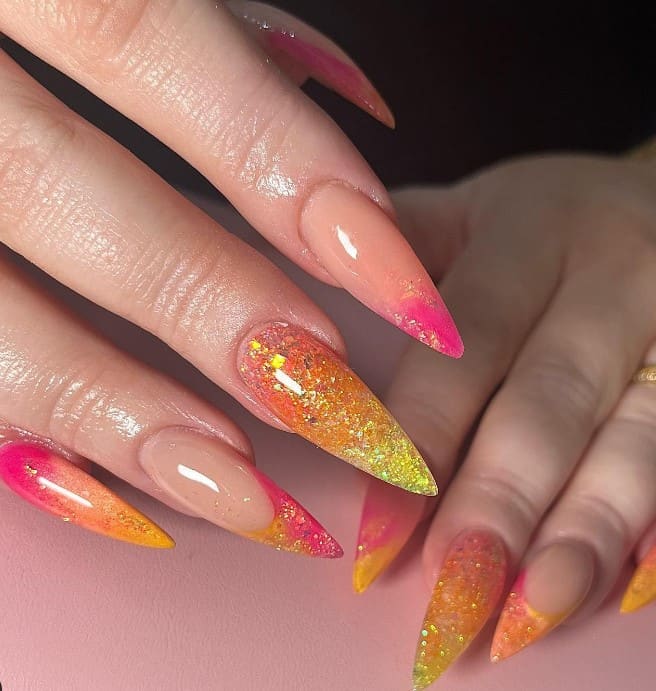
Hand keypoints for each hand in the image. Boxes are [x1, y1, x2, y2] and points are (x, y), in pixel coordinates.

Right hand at [0, 2, 463, 551]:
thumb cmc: (23, 5)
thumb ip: (212, 27)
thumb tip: (348, 96)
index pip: (145, 32)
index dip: (280, 160)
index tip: (399, 283)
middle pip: (59, 188)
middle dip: (208, 303)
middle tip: (328, 400)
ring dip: (115, 410)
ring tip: (241, 491)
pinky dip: (25, 442)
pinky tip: (107, 499)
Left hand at [353, 154, 655, 686]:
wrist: (648, 205)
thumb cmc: (536, 225)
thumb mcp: (467, 209)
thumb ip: (393, 248)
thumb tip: (291, 297)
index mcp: (534, 229)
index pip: (467, 341)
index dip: (420, 436)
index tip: (373, 534)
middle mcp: (613, 276)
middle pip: (549, 402)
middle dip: (498, 503)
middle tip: (449, 594)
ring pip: (634, 441)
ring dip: (582, 534)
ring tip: (527, 616)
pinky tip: (624, 585)